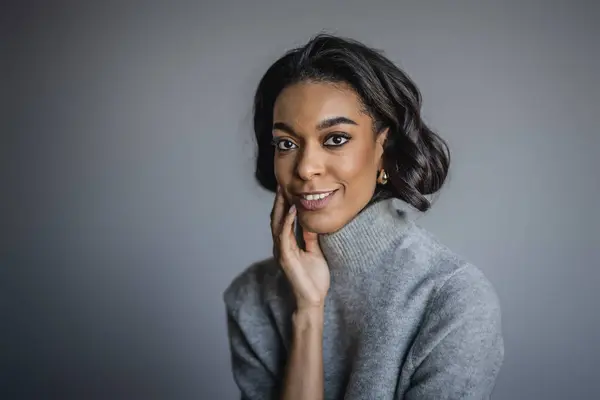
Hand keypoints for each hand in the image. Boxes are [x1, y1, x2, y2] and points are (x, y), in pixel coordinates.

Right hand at [271, 187, 329, 310]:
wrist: (312, 300)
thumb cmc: (314, 279)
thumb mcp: (315, 252)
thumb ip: (310, 237)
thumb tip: (310, 221)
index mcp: (287, 244)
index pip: (283, 219)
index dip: (284, 203)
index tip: (287, 187)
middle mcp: (281, 246)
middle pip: (277, 218)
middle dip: (279, 200)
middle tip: (281, 182)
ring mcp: (281, 251)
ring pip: (277, 224)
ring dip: (280, 207)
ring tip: (284, 191)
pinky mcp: (285, 257)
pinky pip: (284, 236)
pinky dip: (287, 221)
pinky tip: (292, 210)